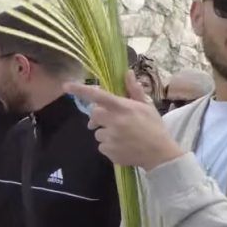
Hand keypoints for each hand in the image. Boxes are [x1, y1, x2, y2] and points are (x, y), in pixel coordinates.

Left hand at [65, 71, 184, 170]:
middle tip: (110, 120)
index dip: (81, 90)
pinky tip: (122, 146)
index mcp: (123, 108)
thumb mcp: (147, 106)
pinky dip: (109, 146)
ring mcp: (110, 137)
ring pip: (97, 132)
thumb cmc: (154, 127)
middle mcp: (114, 121)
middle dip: (99, 116)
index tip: (66, 86)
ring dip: (105, 132)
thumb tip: (127, 72)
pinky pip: (102, 146)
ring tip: (122, 136)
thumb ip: (134, 90)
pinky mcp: (109, 151)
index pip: (98, 96)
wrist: (160, 154)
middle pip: (94, 114)